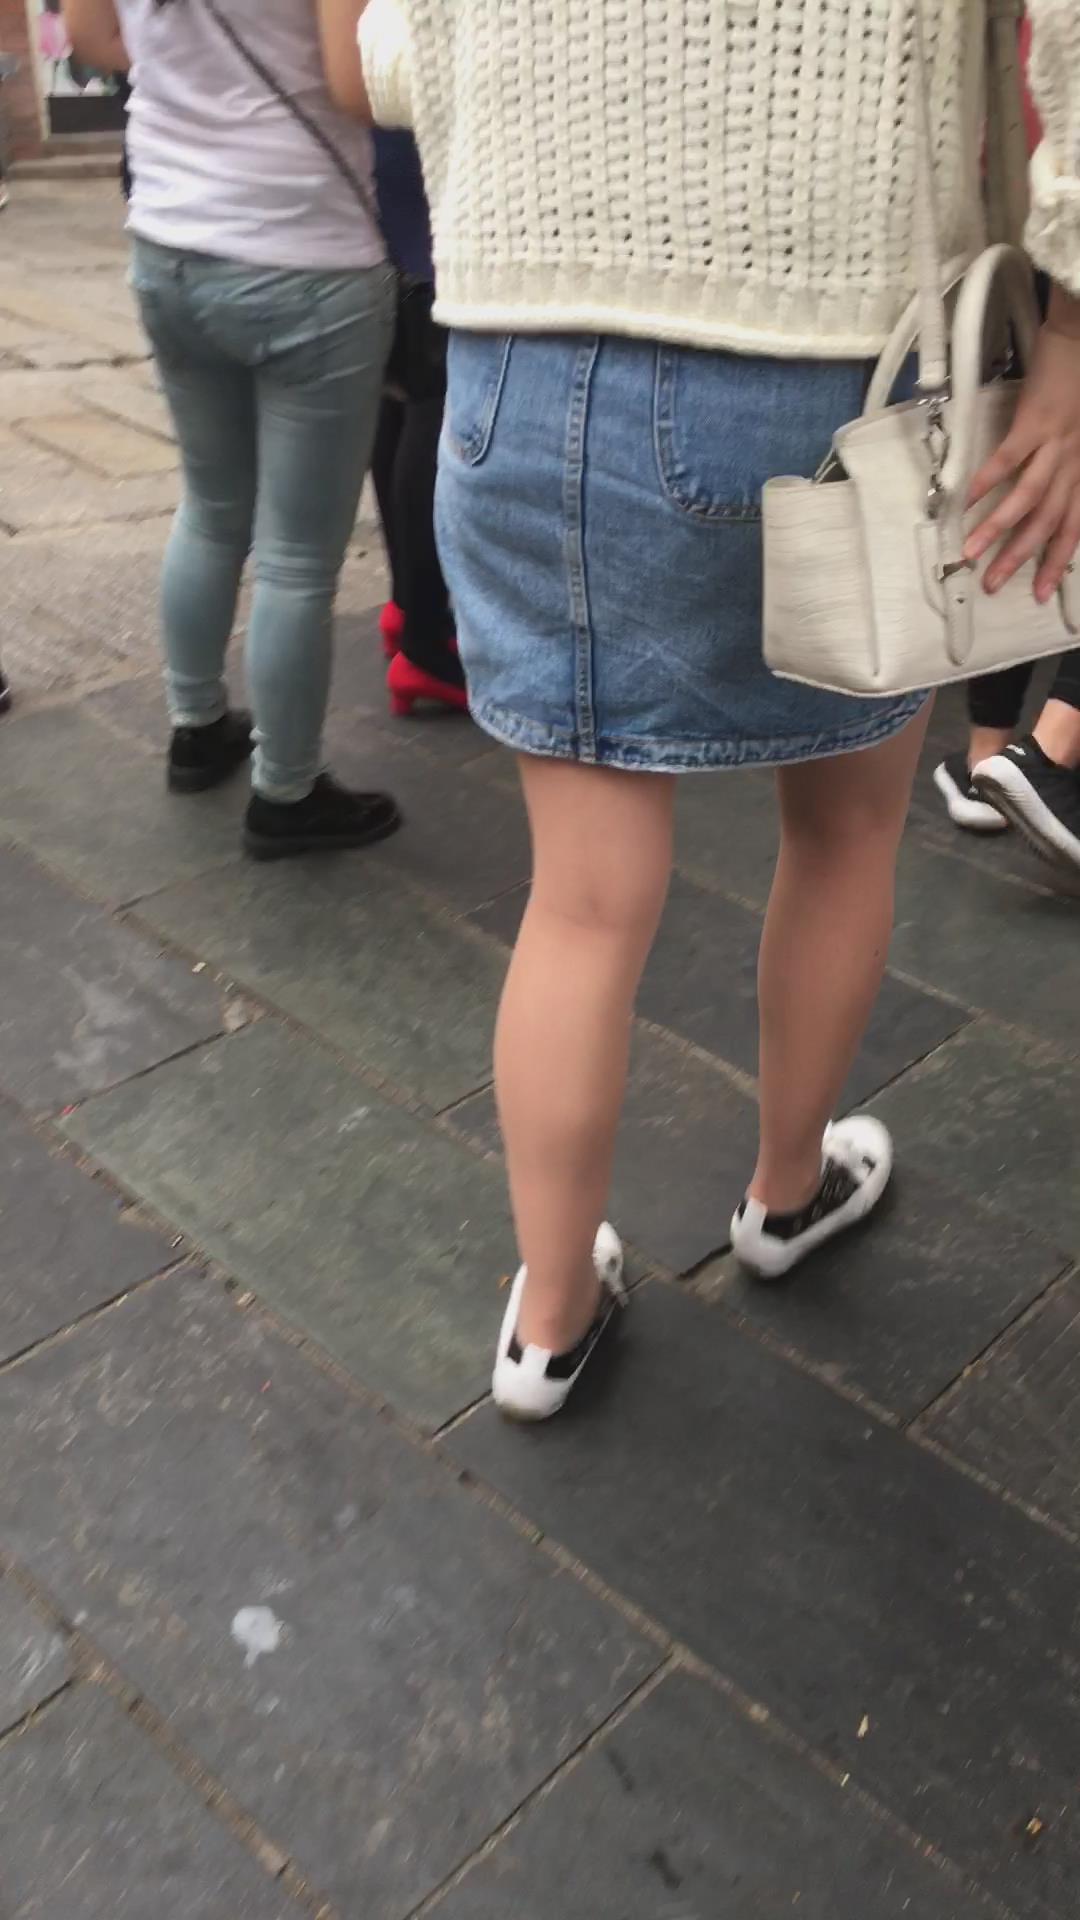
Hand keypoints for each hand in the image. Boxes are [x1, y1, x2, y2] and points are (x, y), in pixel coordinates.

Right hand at [964, 315, 1079, 603]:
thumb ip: (1070, 464)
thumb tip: (1044, 497)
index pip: (1074, 526)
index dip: (1055, 562)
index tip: (1037, 593)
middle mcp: (1076, 462)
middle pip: (1048, 522)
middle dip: (1020, 558)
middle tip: (993, 585)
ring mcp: (1057, 442)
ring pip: (1029, 498)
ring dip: (998, 530)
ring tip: (970, 553)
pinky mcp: (1035, 420)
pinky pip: (1009, 459)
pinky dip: (987, 481)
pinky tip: (965, 501)